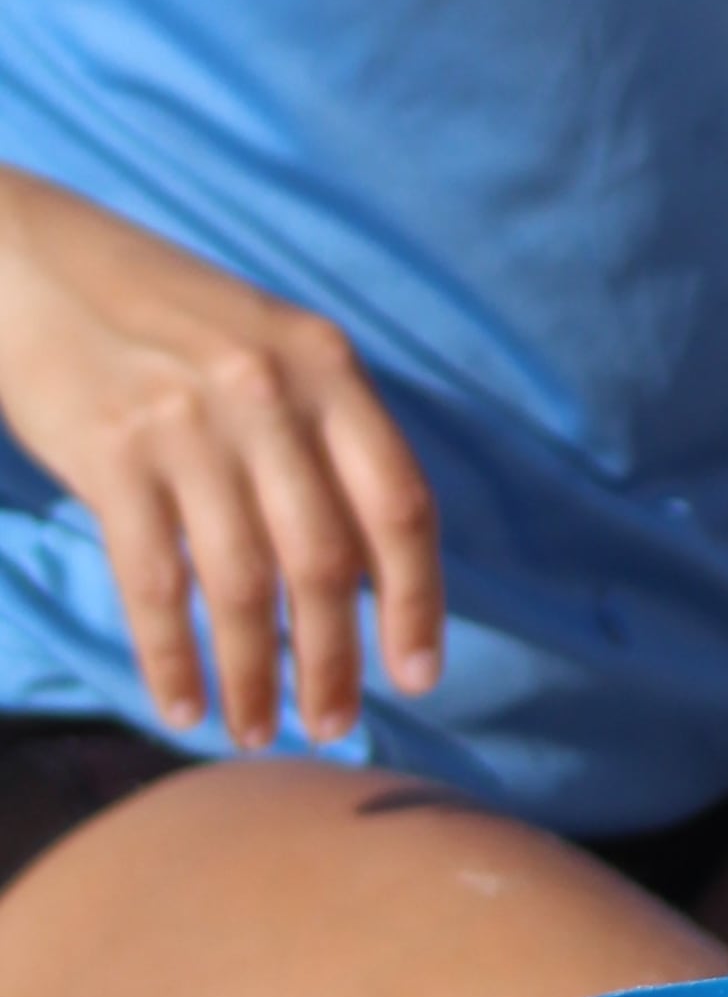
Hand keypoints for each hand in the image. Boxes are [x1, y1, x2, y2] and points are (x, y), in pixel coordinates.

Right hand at [0, 165, 443, 746]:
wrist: (39, 265)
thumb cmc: (173, 317)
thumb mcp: (275, 348)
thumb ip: (329, 438)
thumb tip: (375, 567)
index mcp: (328, 367)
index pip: (400, 503)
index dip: (417, 599)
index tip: (420, 674)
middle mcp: (268, 396)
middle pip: (326, 559)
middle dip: (336, 659)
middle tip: (337, 725)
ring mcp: (187, 428)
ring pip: (242, 585)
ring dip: (257, 675)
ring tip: (260, 731)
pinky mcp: (110, 459)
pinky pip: (155, 584)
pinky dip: (174, 657)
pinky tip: (185, 705)